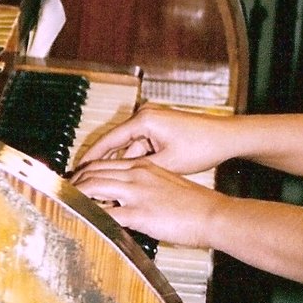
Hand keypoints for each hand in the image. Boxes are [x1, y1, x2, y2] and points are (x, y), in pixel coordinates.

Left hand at [70, 155, 220, 247]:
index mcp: (144, 166)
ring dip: (75, 196)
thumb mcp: (167, 184)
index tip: (74, 182)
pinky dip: (90, 217)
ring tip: (64, 205)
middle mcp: (137, 174)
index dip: (84, 172)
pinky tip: (82, 222)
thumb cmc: (196, 203)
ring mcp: (137, 193)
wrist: (214, 213)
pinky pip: (106, 214)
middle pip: (93, 172)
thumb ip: (145, 187)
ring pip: (93, 187)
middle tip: (61, 193)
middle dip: (73, 183)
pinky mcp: (140, 213)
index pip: (104, 163)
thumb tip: (129, 199)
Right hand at [74, 104, 235, 176]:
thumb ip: (137, 172)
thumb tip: (115, 185)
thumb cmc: (202, 146)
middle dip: (101, 165)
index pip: (107, 141)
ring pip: (128, 148)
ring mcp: (152, 121)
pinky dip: (133, 162)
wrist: (226, 137)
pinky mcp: (159, 129)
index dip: (90, 159)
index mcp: (143, 119)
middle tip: (83, 183)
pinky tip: (124, 180)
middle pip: (115, 144)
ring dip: (119, 167)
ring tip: (102, 186)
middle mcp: (144, 116)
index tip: (75, 173)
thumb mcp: (166, 164)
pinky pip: (139, 147)